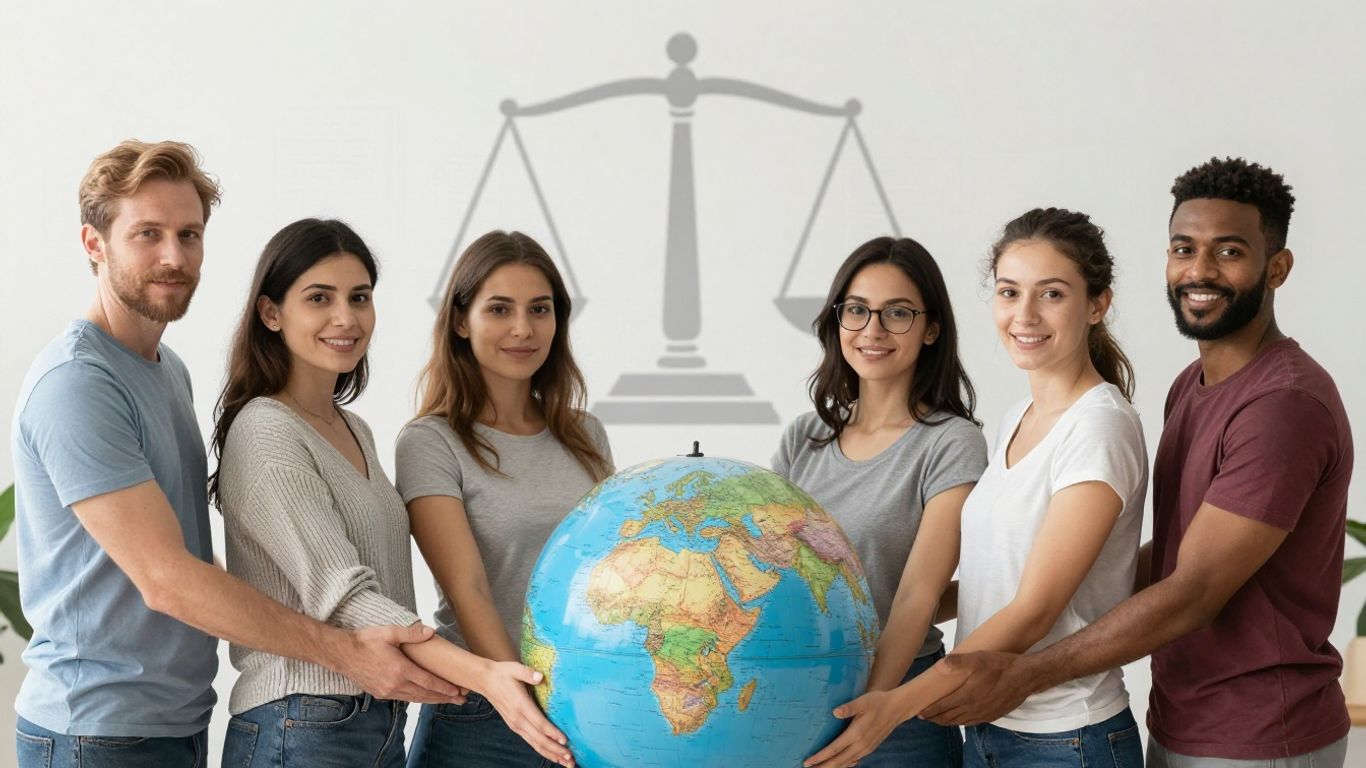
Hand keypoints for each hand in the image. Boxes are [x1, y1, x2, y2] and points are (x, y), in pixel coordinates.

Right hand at [335, 624, 467, 703]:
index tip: (458, 691)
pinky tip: (423, 697)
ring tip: (447, 701)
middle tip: (461, 701)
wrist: (341, 653)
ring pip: (415, 699)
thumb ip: (412, 633)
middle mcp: (395, 684)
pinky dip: (416, 699)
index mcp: (400, 670)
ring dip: (432, 700)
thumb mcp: (389, 632)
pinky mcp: (380, 693)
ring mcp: (387, 691)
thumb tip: (431, 632)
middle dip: (444, 698)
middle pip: (425, 695)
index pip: (428, 682)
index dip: (445, 688)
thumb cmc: (365, 641)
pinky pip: (403, 699)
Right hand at [476, 660, 574, 766]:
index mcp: (520, 705)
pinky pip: (531, 741)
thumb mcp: (515, 668)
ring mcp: (516, 725)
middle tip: (571, 758)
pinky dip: (543, 750)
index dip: (552, 733)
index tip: (565, 741)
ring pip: (535, 744)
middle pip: (539, 739)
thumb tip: (540, 677)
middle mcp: (518, 719)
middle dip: (555, 750)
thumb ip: (528, 673)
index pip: (539, 723)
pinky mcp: (515, 726)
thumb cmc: (502, 673)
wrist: (485, 680)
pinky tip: (553, 755)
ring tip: (566, 762)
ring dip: (551, 754)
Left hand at [802, 690, 906, 767]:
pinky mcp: (869, 748)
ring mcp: (866, 748)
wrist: (897, 708)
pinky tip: (838, 765)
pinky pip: (853, 760)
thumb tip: (835, 712)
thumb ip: (849, 707)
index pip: (834, 750)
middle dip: (823, 767)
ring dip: (832, 767)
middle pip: (838, 761)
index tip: (807, 762)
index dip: (820, 757)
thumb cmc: (878, 701)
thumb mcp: (863, 701)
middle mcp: (861, 745)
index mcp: (856, 734)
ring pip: (846, 763)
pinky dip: (843, 765)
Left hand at [920, 651, 1031, 724]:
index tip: (919, 711)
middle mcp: (972, 709)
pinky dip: (961, 722)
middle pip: (948, 718)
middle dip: (934, 718)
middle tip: (924, 716)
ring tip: (938, 719)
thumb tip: (939, 665)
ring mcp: (983, 714)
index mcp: (966, 696)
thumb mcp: (979, 658)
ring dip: (946, 721)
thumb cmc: (1001, 666)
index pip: (941, 707)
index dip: (929, 710)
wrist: (1026, 677)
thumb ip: (958, 662)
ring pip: (959, 722)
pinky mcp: (992, 715)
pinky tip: (960, 718)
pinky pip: (971, 722)